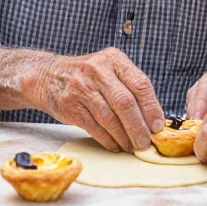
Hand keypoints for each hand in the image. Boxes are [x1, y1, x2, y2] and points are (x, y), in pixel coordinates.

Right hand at [32, 48, 165, 152]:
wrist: (48, 76)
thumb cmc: (88, 76)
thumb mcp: (109, 69)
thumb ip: (130, 87)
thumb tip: (154, 119)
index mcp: (113, 59)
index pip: (140, 84)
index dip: (152, 108)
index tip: (158, 126)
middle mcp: (97, 70)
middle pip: (125, 103)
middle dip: (139, 127)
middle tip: (146, 142)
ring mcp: (81, 87)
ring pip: (109, 118)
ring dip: (124, 137)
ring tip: (132, 146)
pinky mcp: (70, 105)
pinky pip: (94, 127)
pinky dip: (108, 140)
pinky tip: (115, 145)